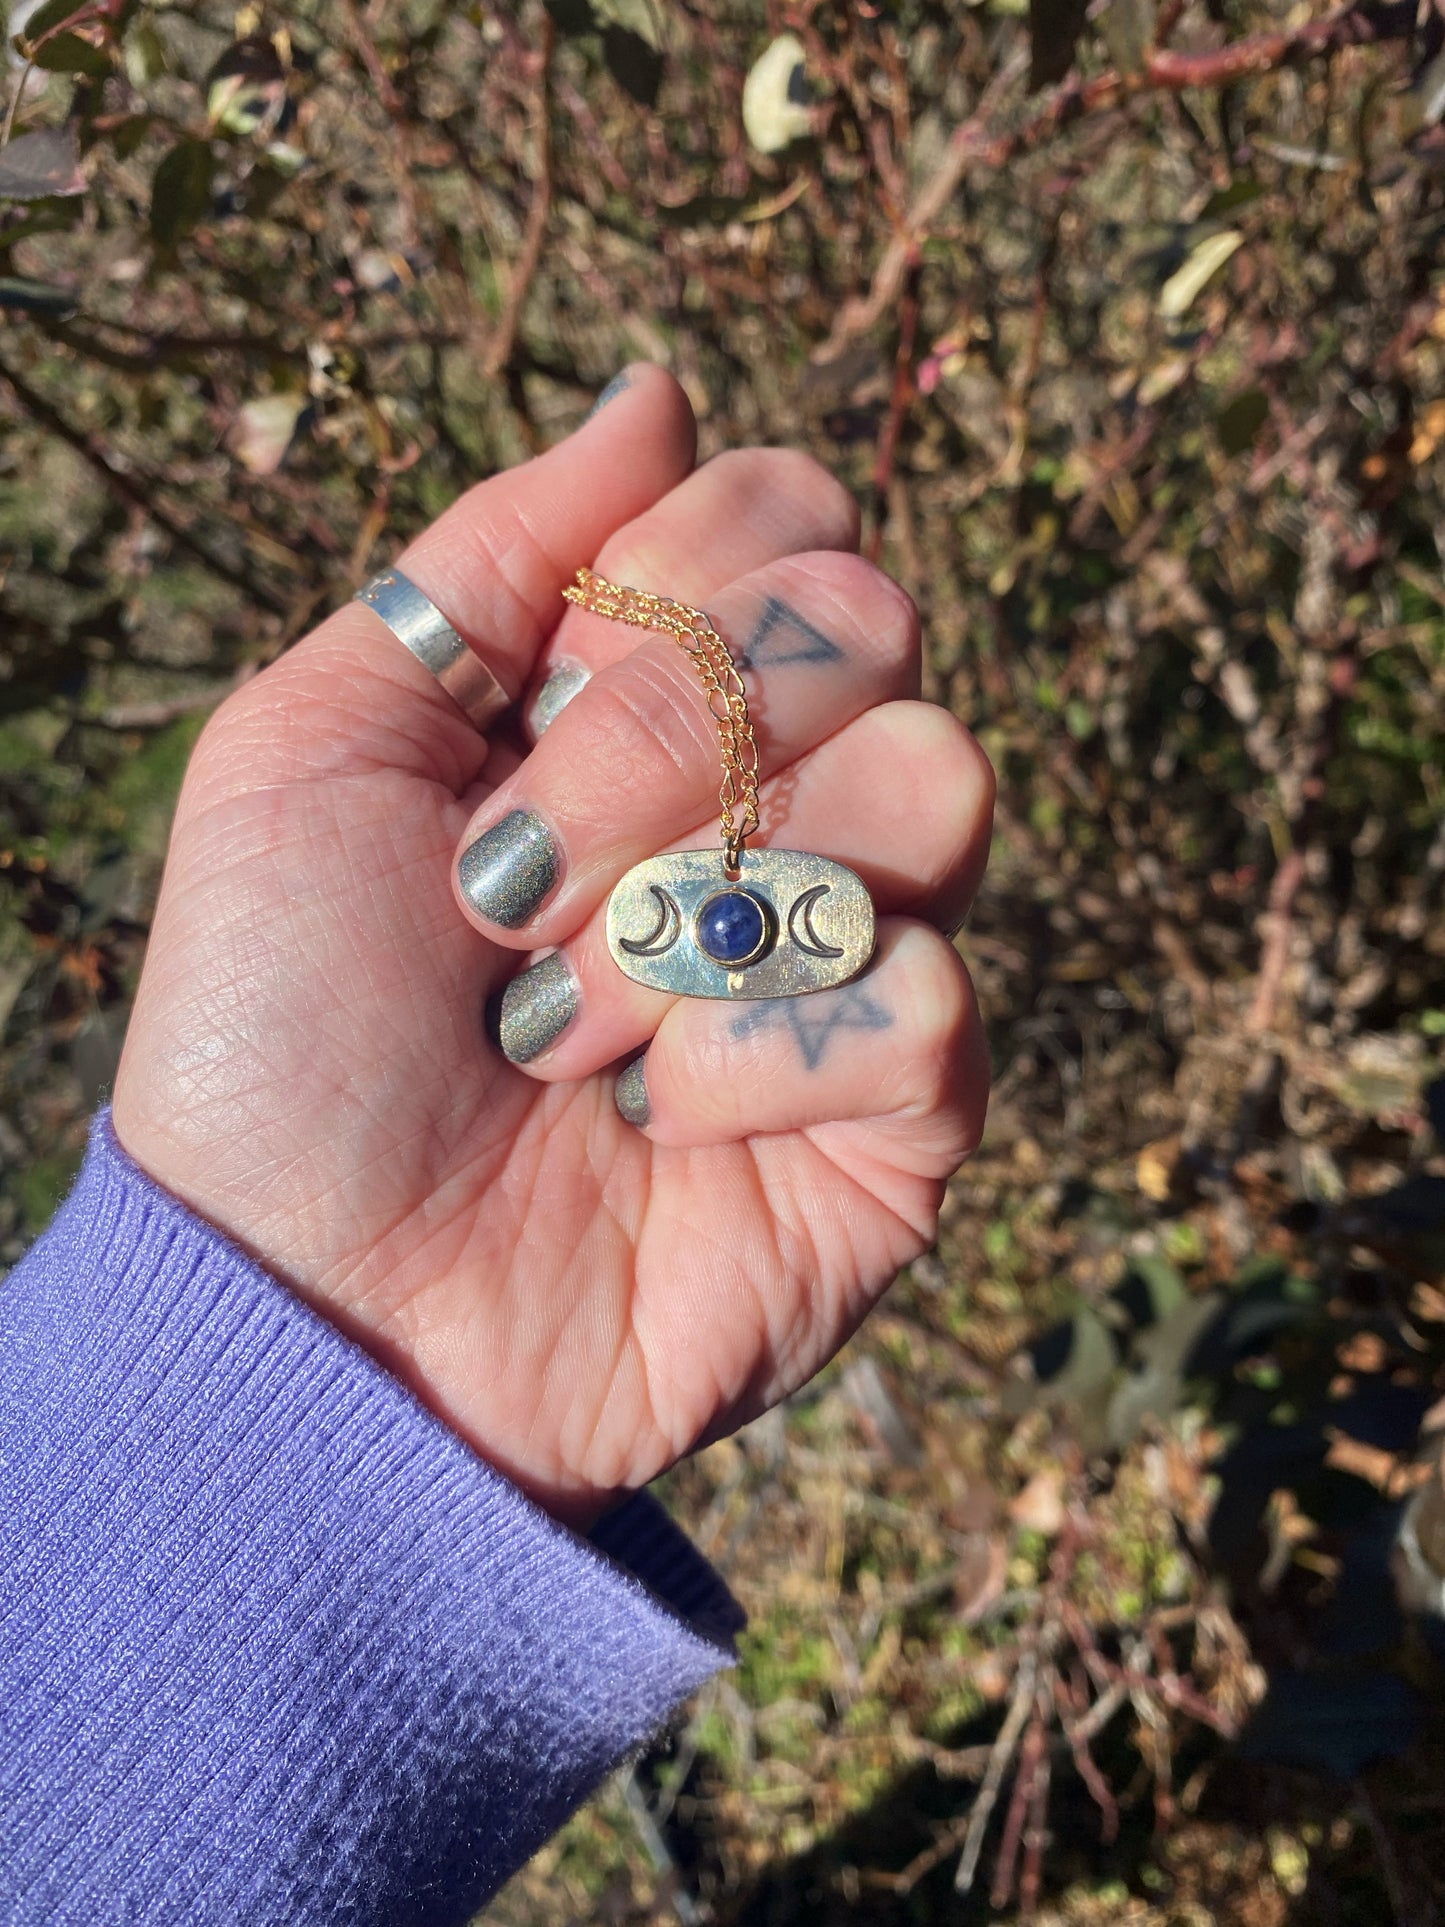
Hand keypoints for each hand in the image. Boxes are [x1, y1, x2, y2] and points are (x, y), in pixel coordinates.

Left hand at [113, 369, 992, 1524]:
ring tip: (566, 1029)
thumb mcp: (313, 745)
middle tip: (513, 880)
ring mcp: (851, 955)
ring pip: (940, 785)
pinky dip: (755, 1060)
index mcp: (652, 701)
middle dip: (664, 740)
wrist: (308, 1305)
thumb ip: (487, 548)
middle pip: (877, 620)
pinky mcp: (908, 1116)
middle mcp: (778, 806)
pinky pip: (924, 997)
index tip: (527, 695)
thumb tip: (661, 386)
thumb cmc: (282, 1027)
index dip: (680, 571)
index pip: (792, 513)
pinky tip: (656, 1132)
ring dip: (704, 908)